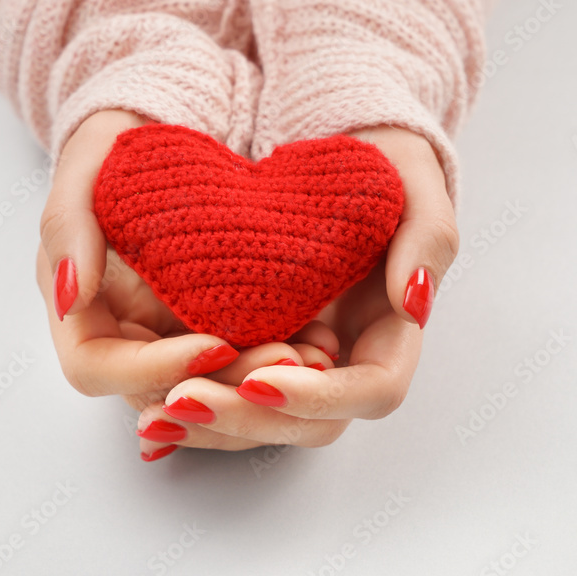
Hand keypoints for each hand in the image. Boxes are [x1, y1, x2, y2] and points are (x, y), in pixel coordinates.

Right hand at [36, 110, 342, 458]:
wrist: (169, 131)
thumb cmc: (120, 143)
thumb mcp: (88, 163)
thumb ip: (67, 225)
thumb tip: (68, 296)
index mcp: (79, 310)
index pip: (97, 369)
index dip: (153, 369)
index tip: (216, 344)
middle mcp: (122, 334)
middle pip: (161, 390)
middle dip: (222, 383)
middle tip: (285, 359)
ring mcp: (170, 335)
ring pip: (209, 384)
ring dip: (257, 379)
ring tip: (314, 355)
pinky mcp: (216, 323)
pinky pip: (244, 356)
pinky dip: (279, 356)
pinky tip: (321, 340)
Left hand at [133, 126, 458, 453]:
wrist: (334, 149)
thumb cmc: (382, 163)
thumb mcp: (415, 180)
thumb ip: (427, 237)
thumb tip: (414, 302)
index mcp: (391, 332)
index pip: (371, 391)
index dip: (320, 396)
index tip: (261, 377)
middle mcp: (345, 359)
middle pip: (307, 422)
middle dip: (247, 418)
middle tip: (184, 400)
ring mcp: (299, 360)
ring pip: (264, 421)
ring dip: (212, 426)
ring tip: (153, 415)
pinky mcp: (256, 347)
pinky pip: (229, 395)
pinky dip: (195, 407)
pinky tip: (148, 408)